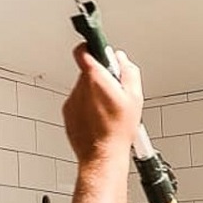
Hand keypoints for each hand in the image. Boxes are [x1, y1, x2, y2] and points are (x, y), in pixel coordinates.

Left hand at [62, 45, 142, 163]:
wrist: (102, 154)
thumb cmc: (118, 130)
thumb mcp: (134, 97)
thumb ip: (128, 72)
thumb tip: (122, 60)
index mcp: (95, 79)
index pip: (83, 51)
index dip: (90, 47)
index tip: (97, 49)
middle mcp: (79, 88)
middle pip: (87, 72)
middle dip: (99, 77)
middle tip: (114, 91)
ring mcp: (71, 101)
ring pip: (83, 89)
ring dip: (93, 94)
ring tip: (108, 109)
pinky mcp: (67, 114)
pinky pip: (78, 103)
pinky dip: (87, 107)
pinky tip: (99, 119)